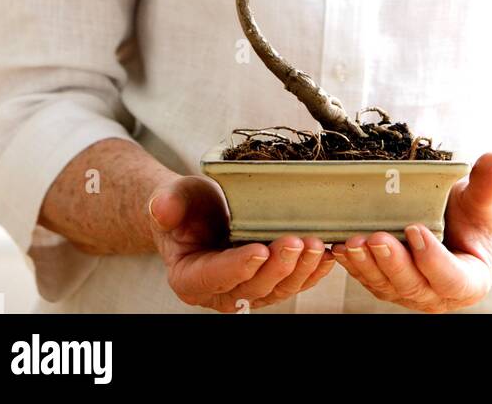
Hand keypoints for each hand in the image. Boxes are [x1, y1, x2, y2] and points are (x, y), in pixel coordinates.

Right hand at [148, 175, 336, 312]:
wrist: (198, 215)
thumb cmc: (184, 207)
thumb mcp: (171, 198)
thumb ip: (166, 204)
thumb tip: (162, 209)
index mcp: (190, 278)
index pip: (215, 276)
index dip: (238, 266)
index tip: (259, 250)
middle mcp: (220, 293)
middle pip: (252, 287)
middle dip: (278, 266)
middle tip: (298, 242)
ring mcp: (246, 290)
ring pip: (277, 290)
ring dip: (301, 271)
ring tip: (318, 245)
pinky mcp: (268, 282)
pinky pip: (292, 283)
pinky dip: (312, 272)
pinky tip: (329, 255)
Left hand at [330, 152, 491, 312]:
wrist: (463, 226)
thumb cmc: (477, 215)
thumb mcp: (486, 199)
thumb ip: (489, 183)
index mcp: (471, 281)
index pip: (452, 278)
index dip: (432, 259)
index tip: (416, 229)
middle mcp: (439, 295)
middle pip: (414, 286)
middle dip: (392, 263)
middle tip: (376, 238)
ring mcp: (412, 292)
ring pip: (386, 286)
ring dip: (367, 266)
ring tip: (352, 242)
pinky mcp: (390, 284)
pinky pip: (370, 279)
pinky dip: (354, 266)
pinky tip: (340, 247)